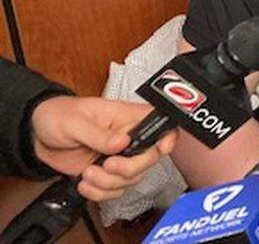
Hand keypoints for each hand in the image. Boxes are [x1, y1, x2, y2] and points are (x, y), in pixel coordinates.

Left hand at [30, 96, 176, 201]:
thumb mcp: (75, 121)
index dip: (169, 136)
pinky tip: (85, 183)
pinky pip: (114, 191)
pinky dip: (99, 193)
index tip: (162, 149)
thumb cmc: (58, 115)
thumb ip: (99, 133)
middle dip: (129, 168)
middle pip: (149, 158)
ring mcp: (118, 157)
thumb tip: (123, 142)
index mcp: (127, 117)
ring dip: (109, 183)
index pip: (161, 123)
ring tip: (88, 173)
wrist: (37, 135)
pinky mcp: (105, 173)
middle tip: (108, 165)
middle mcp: (128, 138)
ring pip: (131, 179)